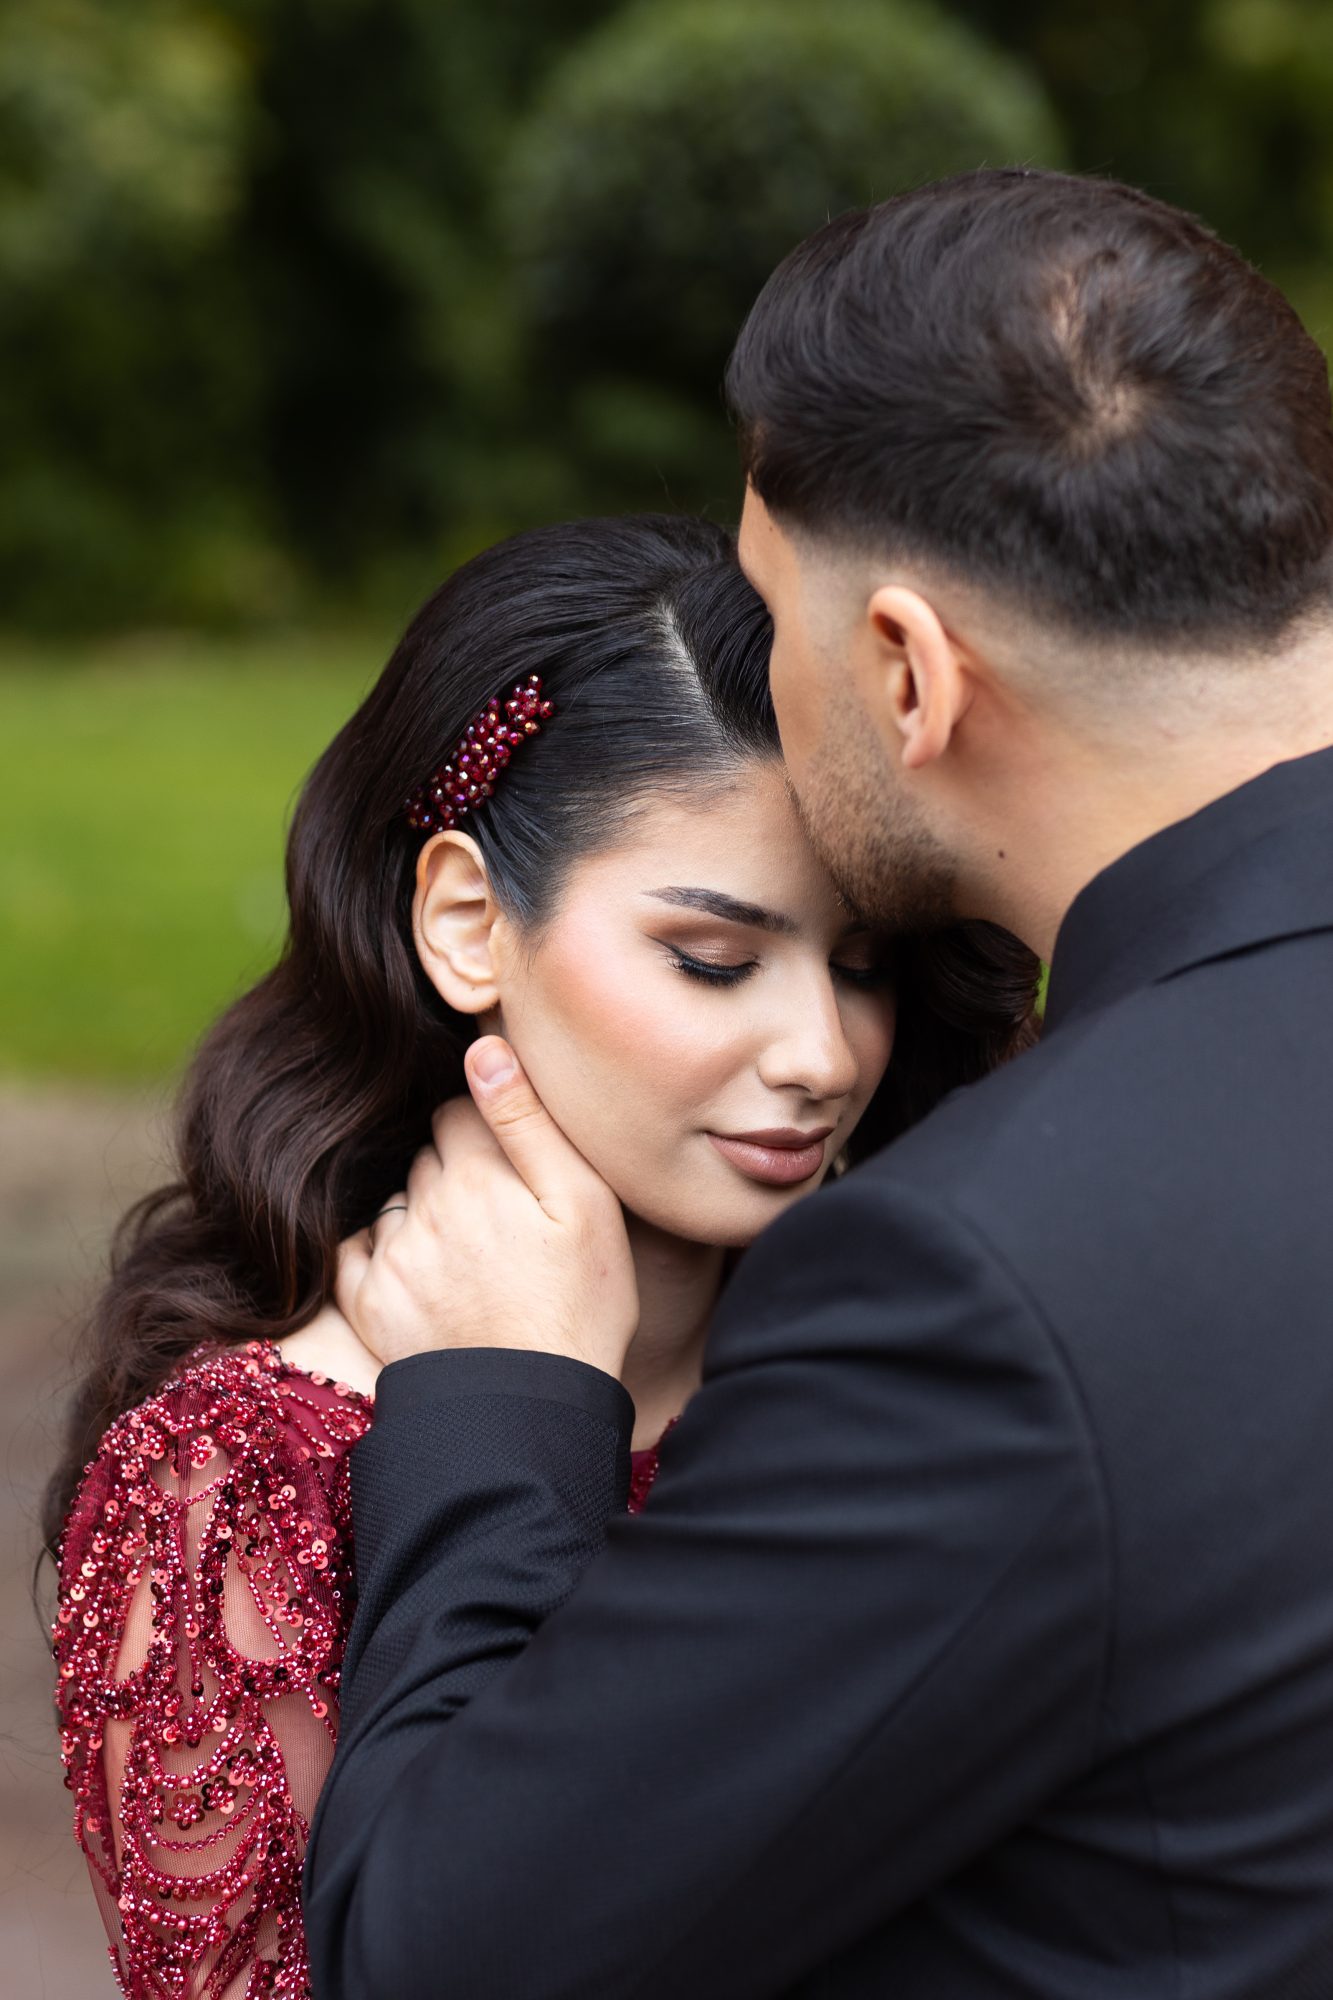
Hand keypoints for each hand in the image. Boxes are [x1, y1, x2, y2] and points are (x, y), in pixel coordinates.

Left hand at [335, 1037, 638, 1379]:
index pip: (461, 1110)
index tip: (516, 1167)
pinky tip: (424, 1274)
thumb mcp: (586, 1205)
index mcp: (479, 1174)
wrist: (533, 1411)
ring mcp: (391, 1255)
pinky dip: (381, 1251)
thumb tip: (484, 1048)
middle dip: (457, 1169)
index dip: (490, 1130)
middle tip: (503, 1216)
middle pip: (429, 1156)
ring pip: (398, 1201)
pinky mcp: (368, 1301)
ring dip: (423, 1212)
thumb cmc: (581, 1305)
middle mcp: (424, 1206)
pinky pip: (358, 1250)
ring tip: (473, 1256)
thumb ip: (530, 1121)